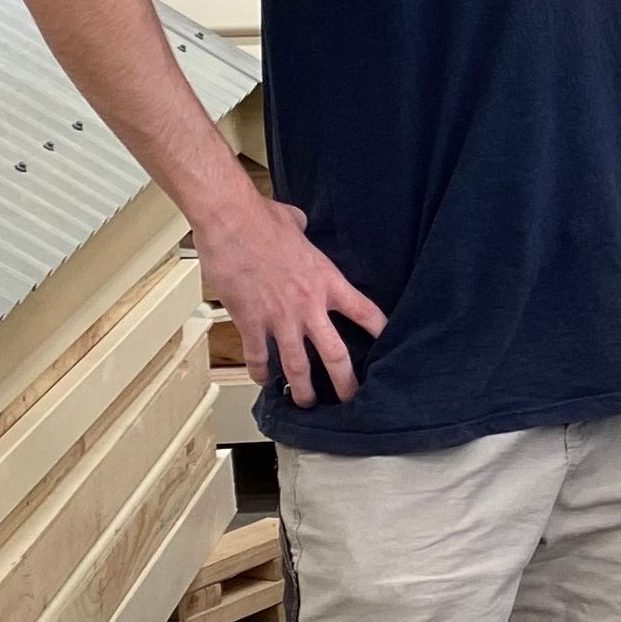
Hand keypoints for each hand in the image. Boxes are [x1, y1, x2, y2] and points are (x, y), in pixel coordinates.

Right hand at [193, 198, 386, 408]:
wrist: (231, 221)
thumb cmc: (262, 218)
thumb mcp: (296, 224)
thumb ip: (304, 232)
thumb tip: (299, 225)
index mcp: (328, 281)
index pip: (365, 312)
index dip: (381, 332)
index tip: (390, 346)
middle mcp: (309, 306)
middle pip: (336, 354)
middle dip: (345, 382)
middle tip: (351, 398)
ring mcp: (279, 318)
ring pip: (297, 365)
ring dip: (303, 389)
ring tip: (307, 402)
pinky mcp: (250, 321)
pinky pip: (258, 355)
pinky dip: (260, 371)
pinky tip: (263, 380)